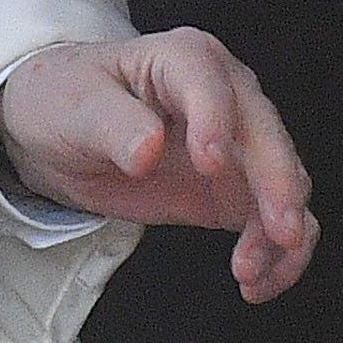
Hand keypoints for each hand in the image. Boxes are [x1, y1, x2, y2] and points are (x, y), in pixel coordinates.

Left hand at [0, 27, 318, 302]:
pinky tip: (256, 283)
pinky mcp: (234, 190)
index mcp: (183, 59)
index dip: (216, 123)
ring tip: (248, 271)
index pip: (210, 86)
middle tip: (278, 232)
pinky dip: (278, 255)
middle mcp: (224, 95)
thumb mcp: (74, 107)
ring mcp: (236, 146)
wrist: (57, 132)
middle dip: (278, 185)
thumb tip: (149, 147)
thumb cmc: (64, 100)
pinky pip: (274, 222)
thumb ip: (112, 124)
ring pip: (286, 182)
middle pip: (267, 136)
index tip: (210, 165)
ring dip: (280, 230)